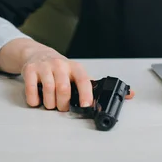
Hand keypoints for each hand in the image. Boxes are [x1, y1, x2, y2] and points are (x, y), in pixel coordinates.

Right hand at [0, 38, 133, 110]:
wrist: (37, 53)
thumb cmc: (61, 69)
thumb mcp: (78, 74)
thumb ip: (97, 86)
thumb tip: (131, 94)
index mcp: (75, 67)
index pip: (84, 80)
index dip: (86, 94)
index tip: (87, 105)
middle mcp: (60, 65)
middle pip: (64, 89)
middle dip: (64, 104)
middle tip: (63, 107)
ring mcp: (44, 67)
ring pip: (48, 91)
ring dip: (50, 104)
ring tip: (51, 104)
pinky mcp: (30, 70)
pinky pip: (31, 89)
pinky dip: (34, 100)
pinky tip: (37, 101)